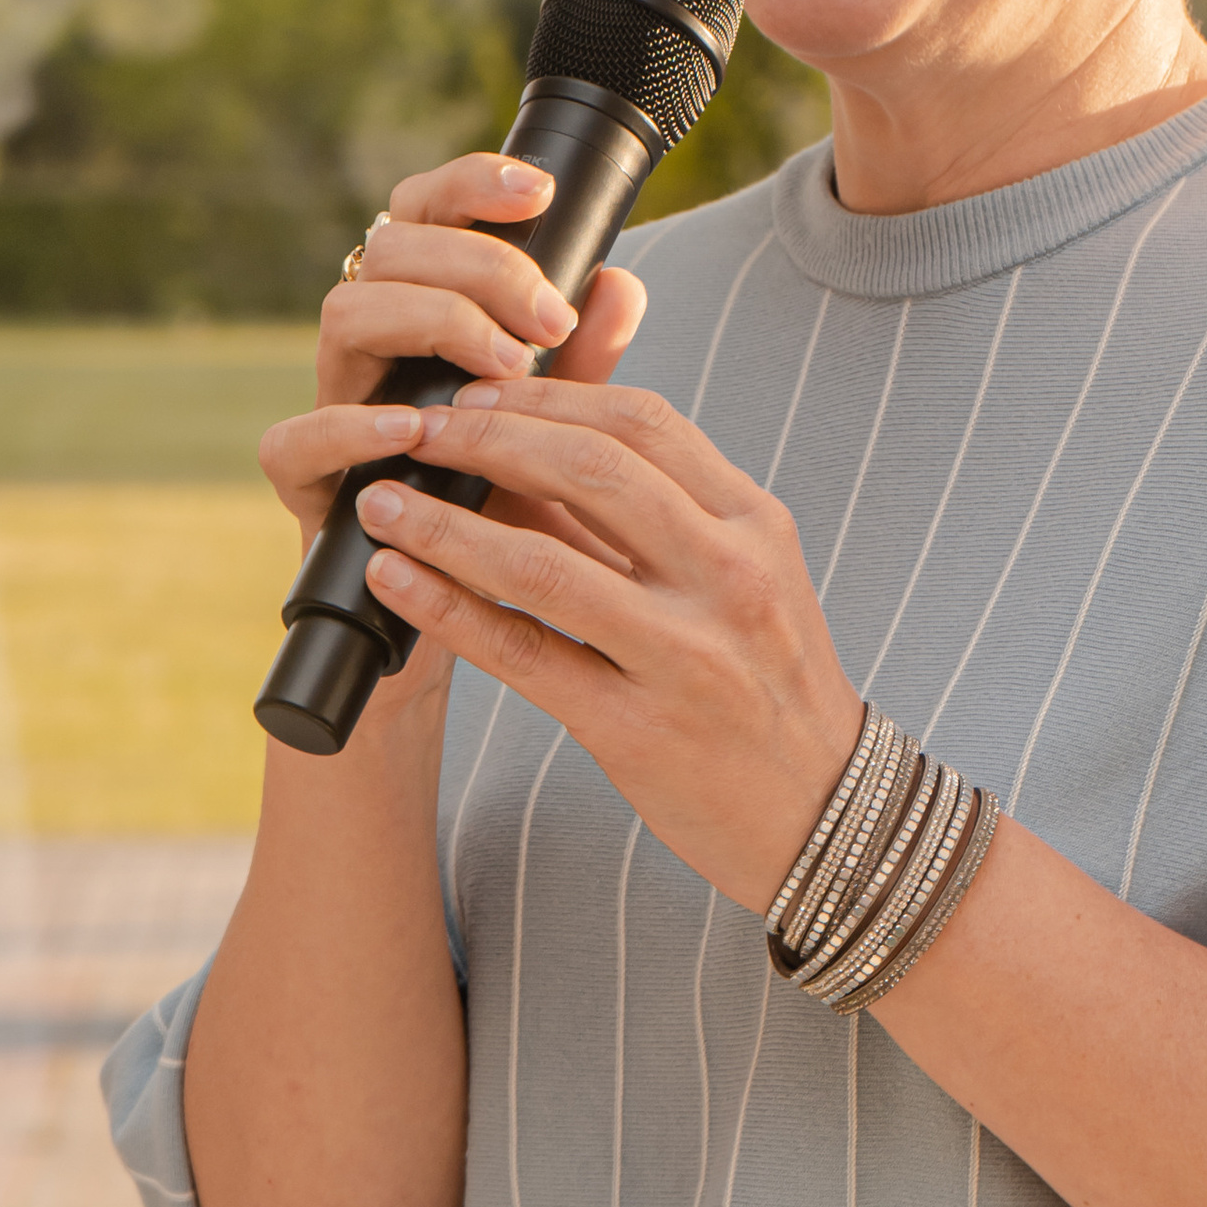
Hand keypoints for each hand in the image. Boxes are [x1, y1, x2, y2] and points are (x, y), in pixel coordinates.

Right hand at [254, 154, 651, 695]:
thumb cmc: (508, 513)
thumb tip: (620, 283)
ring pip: (344, 312)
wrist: (462, 627)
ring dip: (428, 324)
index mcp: (429, 310)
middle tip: (547, 319)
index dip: (471, 184)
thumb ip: (583, 361)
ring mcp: (336, 406)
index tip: (541, 190)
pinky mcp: (307, 484)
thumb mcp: (559, 431)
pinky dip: (354, 425)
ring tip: (501, 365)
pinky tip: (415, 428)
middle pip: (391, 244)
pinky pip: (295, 435)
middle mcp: (377, 346)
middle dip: (476, 264)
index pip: (429, 210)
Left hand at [348, 375, 864, 908]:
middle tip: (414, 428)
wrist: (826, 816)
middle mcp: (728, 578)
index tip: (478, 391)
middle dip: (484, 437)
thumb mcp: (748, 580)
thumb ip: (660, 516)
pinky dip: (449, 609)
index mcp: (755, 525)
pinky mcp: (636, 730)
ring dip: (444, 523)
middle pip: (589, 471)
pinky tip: (396, 581)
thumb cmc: (772, 688)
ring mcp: (684, 656)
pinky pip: (524, 654)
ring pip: (542, 563)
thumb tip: (535, 453)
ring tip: (380, 500)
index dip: (546, 396)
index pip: (644, 422)